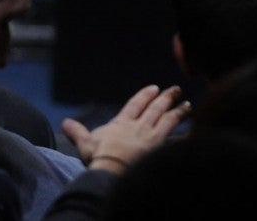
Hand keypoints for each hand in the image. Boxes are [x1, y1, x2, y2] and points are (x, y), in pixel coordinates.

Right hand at [62, 84, 190, 173]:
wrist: (113, 168)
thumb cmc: (98, 157)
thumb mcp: (86, 144)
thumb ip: (77, 132)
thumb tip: (64, 123)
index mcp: (122, 123)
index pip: (135, 104)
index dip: (145, 96)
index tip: (154, 88)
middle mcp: (140, 126)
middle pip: (156, 108)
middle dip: (166, 98)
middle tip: (176, 89)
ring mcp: (152, 136)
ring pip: (169, 119)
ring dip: (179, 111)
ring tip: (187, 105)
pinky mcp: (161, 147)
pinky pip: (176, 138)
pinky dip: (184, 133)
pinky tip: (192, 129)